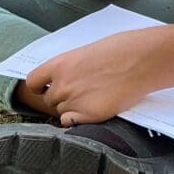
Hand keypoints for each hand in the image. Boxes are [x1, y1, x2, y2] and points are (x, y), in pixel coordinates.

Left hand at [25, 30, 157, 124]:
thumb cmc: (119, 51)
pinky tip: (90, 111)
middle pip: (49, 100)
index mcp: (59, 65)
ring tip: (91, 98)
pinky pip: (71, 123)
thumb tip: (64, 78)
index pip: (33, 82)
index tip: (45, 89)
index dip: (39, 87)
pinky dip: (77, 120)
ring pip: (61, 112)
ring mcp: (74, 102)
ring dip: (71, 108)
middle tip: (79, 92)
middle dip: (60, 98)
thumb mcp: (86, 53)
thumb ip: (69, 68)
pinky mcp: (88, 116)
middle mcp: (62, 85)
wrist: (140, 60)